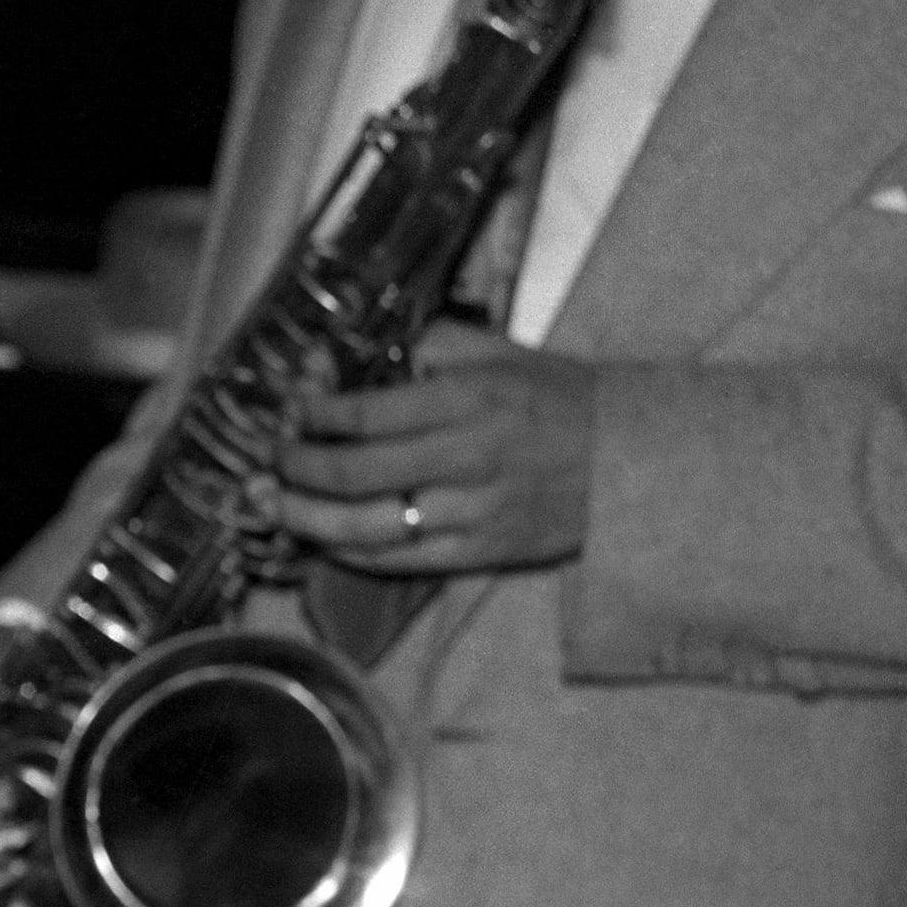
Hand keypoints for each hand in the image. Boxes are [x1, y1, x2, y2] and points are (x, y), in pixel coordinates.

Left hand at [271, 323, 595, 575]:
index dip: (313, 415)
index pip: (364, 413)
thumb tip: (351, 352)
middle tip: (272, 458)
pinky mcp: (482, 552)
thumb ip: (426, 346)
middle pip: (353, 473)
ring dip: (306, 518)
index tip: (291, 410)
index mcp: (468, 401)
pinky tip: (321, 539)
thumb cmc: (559, 398)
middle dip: (296, 467)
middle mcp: (467, 458)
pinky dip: (350, 552)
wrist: (635, 460)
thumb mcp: (498, 352)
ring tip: (272, 504)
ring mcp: (473, 511)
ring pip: (366, 526)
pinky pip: (399, 561)